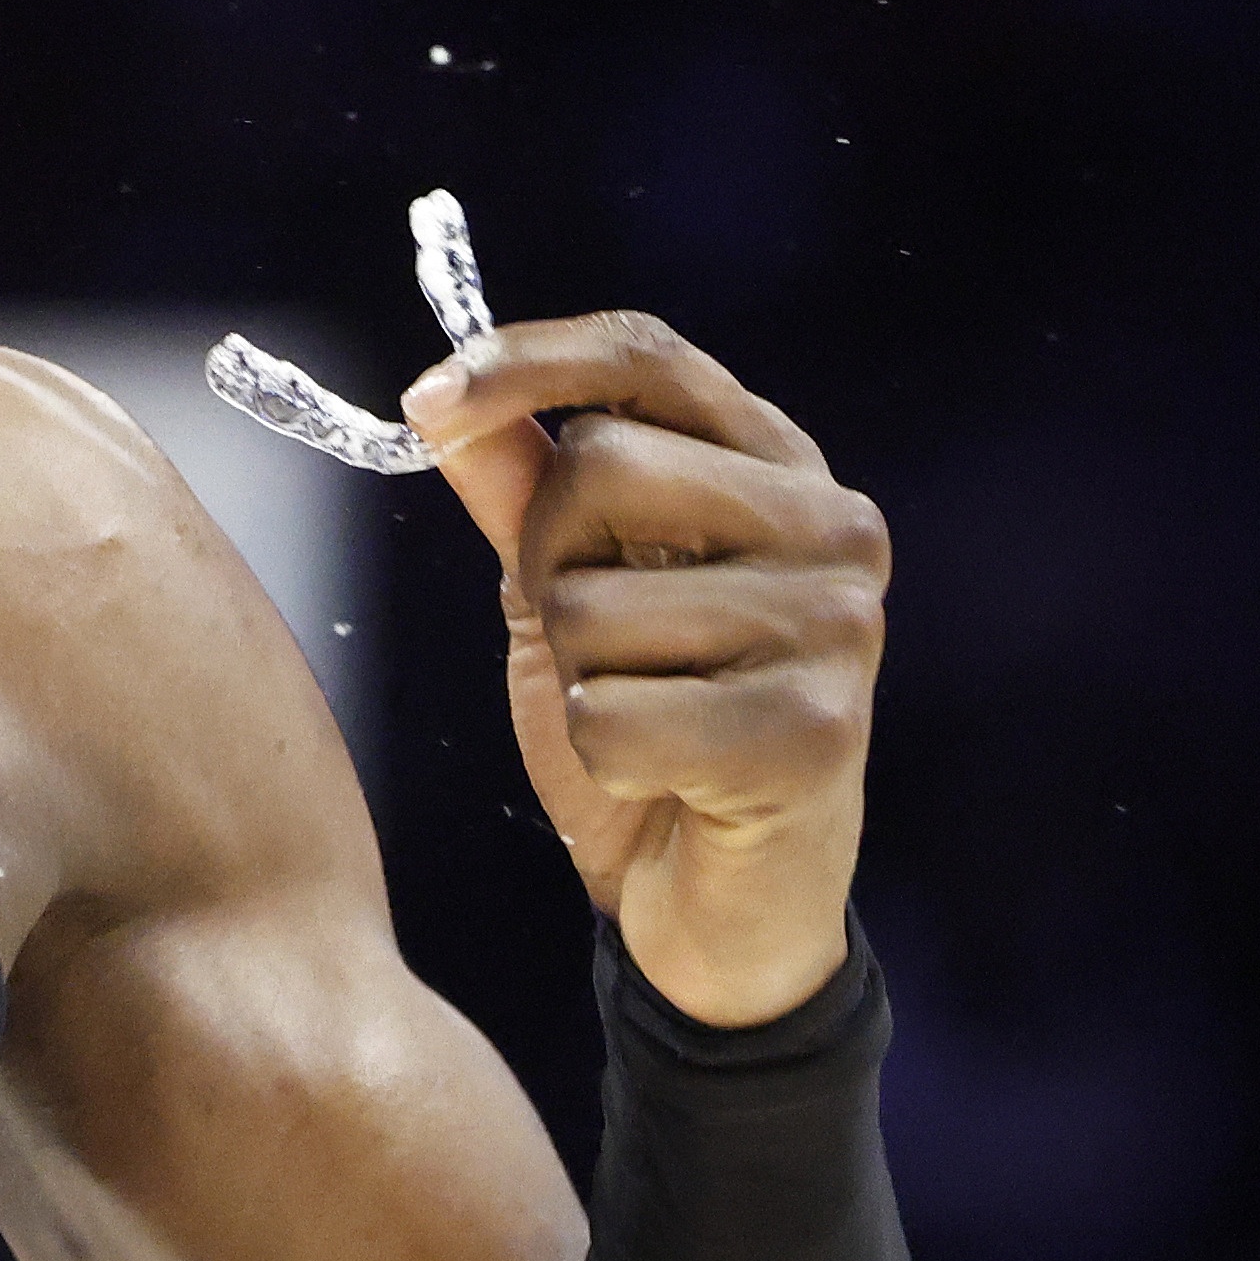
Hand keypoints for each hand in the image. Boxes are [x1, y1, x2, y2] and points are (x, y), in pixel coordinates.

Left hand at [403, 313, 885, 1027]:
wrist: (719, 905)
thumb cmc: (652, 734)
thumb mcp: (568, 597)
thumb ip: (520, 495)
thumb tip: (448, 403)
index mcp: (779, 466)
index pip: (645, 356)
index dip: (523, 362)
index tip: (423, 401)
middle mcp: (832, 526)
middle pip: (602, 466)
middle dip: (546, 562)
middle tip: (591, 640)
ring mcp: (836, 628)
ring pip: (593, 602)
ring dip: (577, 676)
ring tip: (645, 713)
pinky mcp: (813, 734)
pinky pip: (614, 716)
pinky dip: (602, 755)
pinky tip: (666, 779)